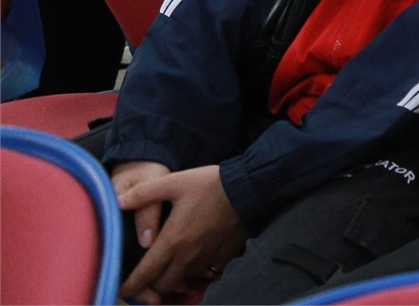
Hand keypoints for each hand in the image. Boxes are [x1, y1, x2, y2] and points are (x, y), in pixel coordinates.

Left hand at [117, 164, 246, 302]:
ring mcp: (207, 258)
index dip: (130, 285)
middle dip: (150, 287)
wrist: (249, 188)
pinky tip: (194, 261)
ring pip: (183, 281)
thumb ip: (144, 193)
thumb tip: (118, 202)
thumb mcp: (174, 182)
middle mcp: (188, 257)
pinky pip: (205, 274)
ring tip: (167, 272)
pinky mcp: (224, 256)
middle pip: (163, 286)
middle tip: (144, 280)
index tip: (122, 288)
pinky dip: (195, 273)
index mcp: (172, 242)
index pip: (145, 274)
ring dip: (173, 280)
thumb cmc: (210, 185)